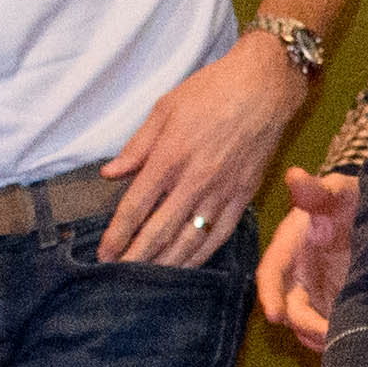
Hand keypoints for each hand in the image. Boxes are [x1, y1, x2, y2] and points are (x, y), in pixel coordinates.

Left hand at [95, 38, 298, 263]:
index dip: (117, 234)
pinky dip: (200, 255)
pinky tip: (185, 265)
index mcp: (170, 157)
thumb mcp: (165, 109)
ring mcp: (222, 192)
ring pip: (190, 240)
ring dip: (166, 263)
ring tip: (146, 279)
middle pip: (159, 231)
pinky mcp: (244, 196)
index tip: (103, 254)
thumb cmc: (211, 91)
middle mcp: (195, 181)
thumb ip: (137, 146)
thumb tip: (110, 174)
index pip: (136, 206)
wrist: (264, 87)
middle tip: (118, 277)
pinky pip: (220, 234)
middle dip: (135, 258)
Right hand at [254, 166, 358, 354]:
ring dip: (322, 337)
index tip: (274, 315)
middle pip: (291, 309)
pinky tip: (360, 341)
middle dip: (305, 325)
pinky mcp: (335, 308)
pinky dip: (337, 338)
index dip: (270, 295)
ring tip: (347, 341)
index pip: (271, 275)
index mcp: (289, 249)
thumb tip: (295, 175)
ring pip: (309, 325)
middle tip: (328, 334)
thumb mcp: (339, 191)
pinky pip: (329, 330)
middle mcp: (298, 276)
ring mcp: (316, 295)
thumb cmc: (351, 200)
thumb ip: (319, 191)